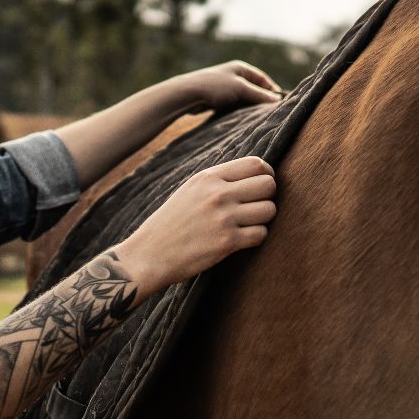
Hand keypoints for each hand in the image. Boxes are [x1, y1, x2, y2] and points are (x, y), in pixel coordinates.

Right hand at [119, 156, 276, 287]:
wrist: (149, 254)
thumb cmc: (171, 223)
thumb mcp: (190, 190)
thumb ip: (219, 181)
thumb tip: (255, 174)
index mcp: (208, 177)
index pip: (256, 164)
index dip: (266, 175)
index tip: (261, 187)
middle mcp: (218, 193)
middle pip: (268, 184)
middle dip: (267, 196)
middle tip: (255, 208)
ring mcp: (224, 217)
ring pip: (269, 210)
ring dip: (263, 219)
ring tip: (248, 225)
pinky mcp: (227, 242)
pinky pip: (261, 234)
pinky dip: (256, 238)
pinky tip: (241, 240)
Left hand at [166, 60, 283, 115]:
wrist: (188, 94)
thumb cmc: (214, 86)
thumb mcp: (240, 89)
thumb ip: (259, 95)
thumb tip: (277, 101)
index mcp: (241, 68)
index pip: (263, 79)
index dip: (272, 90)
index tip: (279, 104)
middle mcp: (234, 76)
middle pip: (254, 89)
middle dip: (262, 100)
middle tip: (270, 113)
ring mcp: (226, 87)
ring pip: (244, 98)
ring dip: (250, 106)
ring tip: (258, 117)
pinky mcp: (219, 98)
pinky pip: (235, 104)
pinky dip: (240, 110)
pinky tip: (243, 118)